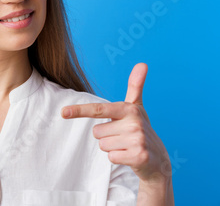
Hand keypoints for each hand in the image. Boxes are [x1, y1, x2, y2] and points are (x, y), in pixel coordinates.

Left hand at [61, 63, 170, 183]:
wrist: (158, 157)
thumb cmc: (140, 128)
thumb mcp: (136, 107)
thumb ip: (135, 86)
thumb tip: (142, 63)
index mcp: (129, 109)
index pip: (99, 109)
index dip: (80, 110)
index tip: (63, 112)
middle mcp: (134, 123)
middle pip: (97, 132)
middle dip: (106, 136)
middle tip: (122, 136)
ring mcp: (137, 140)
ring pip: (103, 145)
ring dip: (112, 147)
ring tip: (126, 145)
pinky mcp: (139, 156)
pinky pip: (111, 157)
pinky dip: (117, 158)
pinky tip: (130, 155)